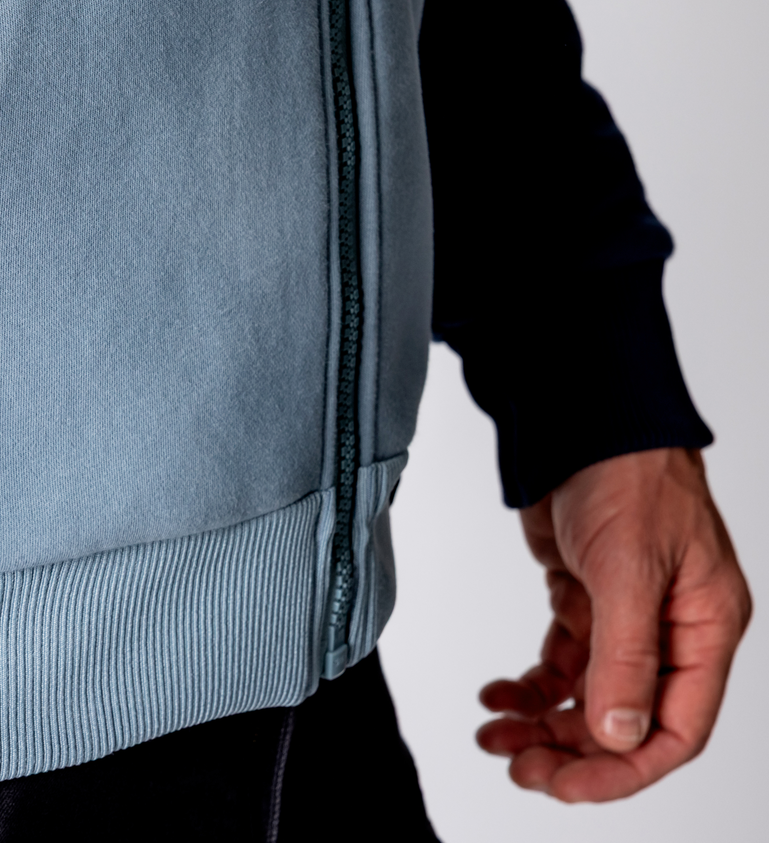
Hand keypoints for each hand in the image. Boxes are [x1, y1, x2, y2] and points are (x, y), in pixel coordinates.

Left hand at [476, 447, 750, 801]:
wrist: (584, 414)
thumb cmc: (627, 474)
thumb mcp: (628, 569)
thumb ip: (625, 656)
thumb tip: (617, 737)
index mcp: (703, 629)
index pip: (674, 729)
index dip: (622, 768)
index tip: (565, 785)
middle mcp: (669, 630)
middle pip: (627, 720)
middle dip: (572, 750)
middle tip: (518, 765)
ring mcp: (624, 614)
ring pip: (589, 695)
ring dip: (544, 721)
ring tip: (496, 734)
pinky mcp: (585, 595)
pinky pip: (563, 660)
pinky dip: (531, 681)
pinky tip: (501, 692)